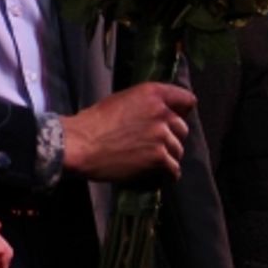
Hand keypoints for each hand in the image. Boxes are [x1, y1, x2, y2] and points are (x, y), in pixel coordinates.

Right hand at [60, 82, 192, 180]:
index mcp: (152, 94)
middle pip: (182, 128)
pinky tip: (154, 172)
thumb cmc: (93, 122)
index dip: (181, 110)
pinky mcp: (159, 158)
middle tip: (154, 143)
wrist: (80, 144)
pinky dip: (166, 173)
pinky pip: (174, 169)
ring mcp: (161, 136)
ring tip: (150, 160)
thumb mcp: (120, 101)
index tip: (175, 118)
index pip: (186, 99)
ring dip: (167, 156)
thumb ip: (145, 104)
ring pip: (178, 150)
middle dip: (171, 136)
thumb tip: (159, 113)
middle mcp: (161, 113)